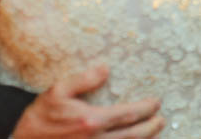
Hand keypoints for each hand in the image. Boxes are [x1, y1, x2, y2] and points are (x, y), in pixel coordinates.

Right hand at [12, 66, 163, 138]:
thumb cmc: (39, 119)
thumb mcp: (56, 92)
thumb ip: (82, 80)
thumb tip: (105, 68)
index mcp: (92, 121)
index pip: (128, 114)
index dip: (146, 109)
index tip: (156, 103)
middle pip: (134, 136)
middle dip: (151, 127)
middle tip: (161, 119)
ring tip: (155, 133)